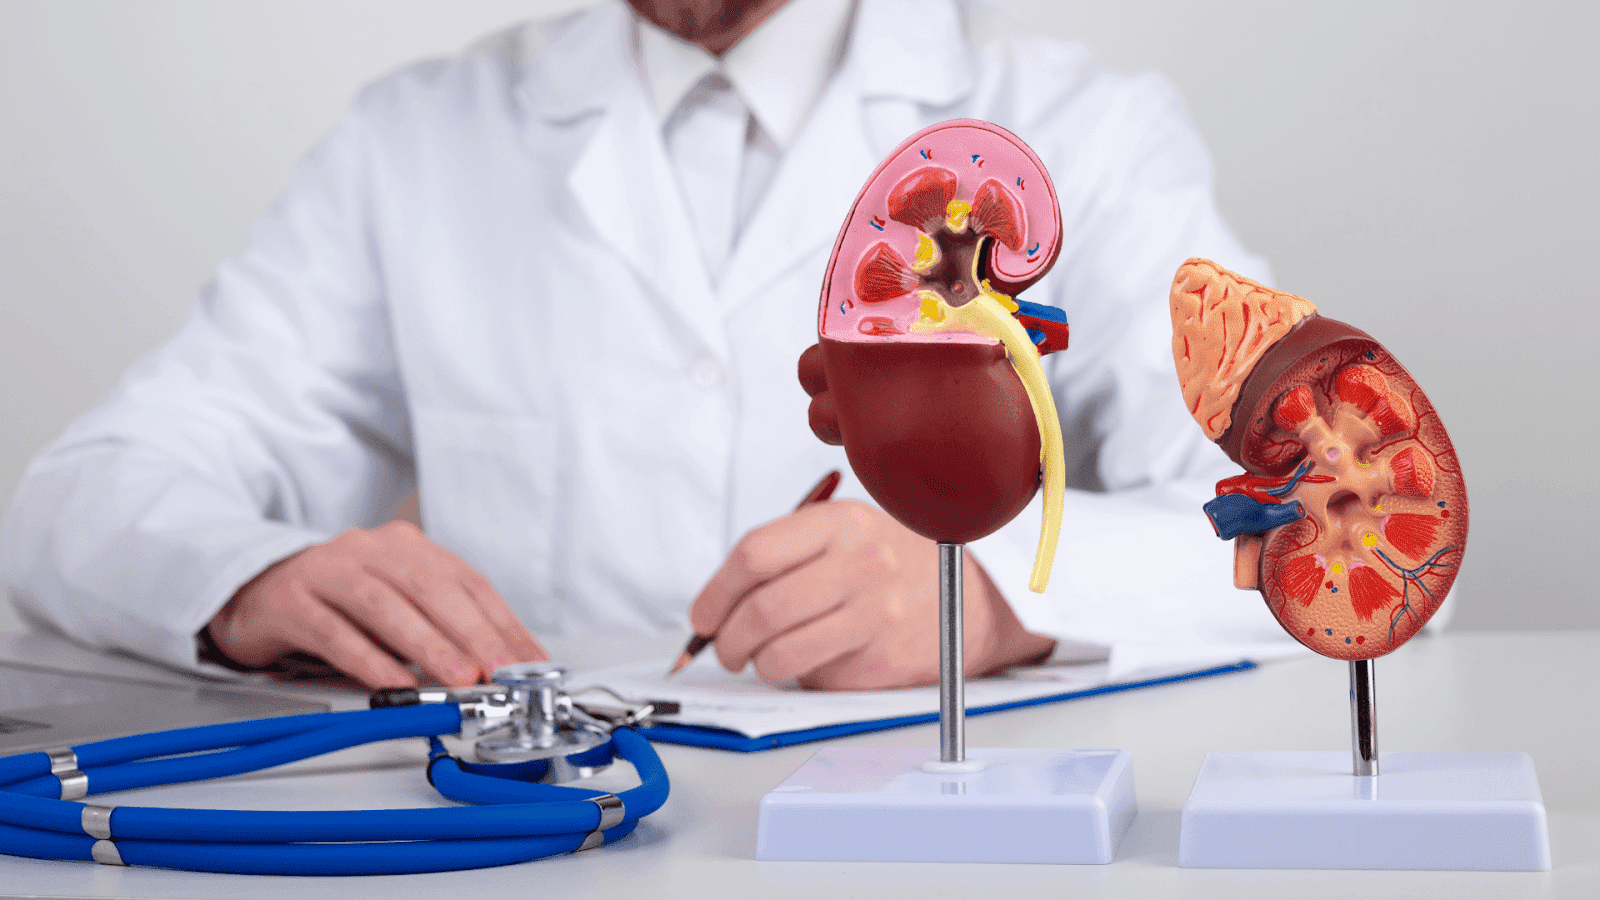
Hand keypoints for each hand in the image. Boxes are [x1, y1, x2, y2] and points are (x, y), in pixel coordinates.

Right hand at [206, 521, 546, 688]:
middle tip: (499, 671)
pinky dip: (369, 659)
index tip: (528, 664)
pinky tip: (393, 684)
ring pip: (385, 605)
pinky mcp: (290, 600)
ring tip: (458, 676)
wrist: (253, 589)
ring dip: (427, 644)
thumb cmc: (337, 601)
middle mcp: (370, 549)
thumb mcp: (397, 604)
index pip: (468, 583)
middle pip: (432, 589)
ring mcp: (327, 570)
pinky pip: (335, 631)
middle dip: (473, 633)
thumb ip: (443, 627)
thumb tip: (499, 666)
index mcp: (407, 547)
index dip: (503, 624)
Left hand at [690, 500, 1055, 689]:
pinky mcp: (882, 661)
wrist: (967, 600)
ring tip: (761, 659)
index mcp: (841, 523)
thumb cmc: (891, 563)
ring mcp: (876, 615)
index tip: (704, 615)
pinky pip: (815, 678)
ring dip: (757, 664)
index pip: (753, 555)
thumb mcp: (844, 532)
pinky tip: (815, 659)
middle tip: (725, 648)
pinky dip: (800, 676)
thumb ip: (783, 555)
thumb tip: (713, 606)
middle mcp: (861, 564)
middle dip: (727, 640)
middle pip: (762, 611)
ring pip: (781, 654)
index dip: (715, 593)